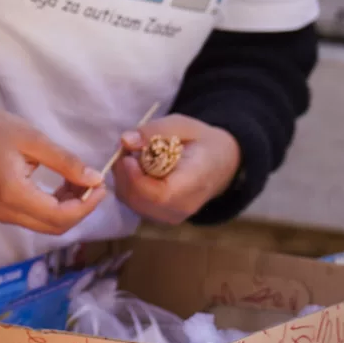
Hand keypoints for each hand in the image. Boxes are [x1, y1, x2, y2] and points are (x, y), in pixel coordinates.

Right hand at [0, 99, 106, 234]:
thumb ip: (66, 162)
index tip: (102, 187)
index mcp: (14, 194)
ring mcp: (2, 214)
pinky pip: (35, 217)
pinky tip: (62, 186)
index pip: (60, 215)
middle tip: (95, 185)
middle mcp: (7, 212)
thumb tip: (95, 180)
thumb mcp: (34, 140)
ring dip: (69, 209)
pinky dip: (54, 207)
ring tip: (80, 182)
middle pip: (55, 227)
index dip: (86, 206)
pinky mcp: (1, 210)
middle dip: (81, 209)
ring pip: (47, 225)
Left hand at [113, 114, 239, 222]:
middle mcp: (183, 206)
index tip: (128, 156)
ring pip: (132, 202)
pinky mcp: (161, 217)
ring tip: (133, 158)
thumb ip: (154, 131)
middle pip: (140, 200)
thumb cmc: (200, 142)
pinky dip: (127, 186)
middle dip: (124, 174)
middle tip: (126, 151)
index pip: (160, 194)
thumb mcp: (182, 125)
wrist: (219, 164)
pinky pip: (133, 204)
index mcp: (195, 182)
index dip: (136, 178)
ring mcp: (171, 216)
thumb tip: (125, 141)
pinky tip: (136, 170)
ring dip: (123, 178)